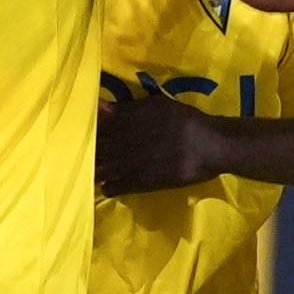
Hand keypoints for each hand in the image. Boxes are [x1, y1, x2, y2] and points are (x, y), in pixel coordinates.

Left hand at [97, 93, 217, 193]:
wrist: (208, 145)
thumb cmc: (185, 120)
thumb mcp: (156, 105)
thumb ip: (126, 108)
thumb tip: (99, 107)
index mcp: (121, 120)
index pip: (91, 126)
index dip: (86, 130)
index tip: (87, 131)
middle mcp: (118, 142)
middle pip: (90, 149)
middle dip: (88, 151)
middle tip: (89, 153)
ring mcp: (125, 165)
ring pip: (97, 170)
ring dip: (96, 170)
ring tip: (99, 170)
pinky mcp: (136, 183)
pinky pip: (111, 188)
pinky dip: (109, 186)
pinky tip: (114, 183)